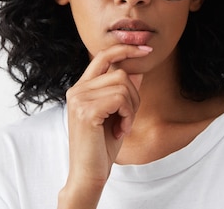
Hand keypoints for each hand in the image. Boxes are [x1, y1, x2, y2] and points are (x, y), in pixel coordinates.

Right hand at [58, 44, 150, 208]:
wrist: (88, 173)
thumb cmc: (101, 147)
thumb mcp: (118, 114)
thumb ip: (123, 91)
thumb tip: (137, 69)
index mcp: (81, 88)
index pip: (103, 56)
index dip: (125, 49)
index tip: (146, 49)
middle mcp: (77, 89)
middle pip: (120, 73)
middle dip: (134, 96)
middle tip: (127, 119)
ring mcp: (79, 98)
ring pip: (123, 85)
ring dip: (131, 108)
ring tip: (122, 126)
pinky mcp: (86, 110)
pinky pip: (120, 99)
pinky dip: (128, 115)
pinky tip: (121, 130)